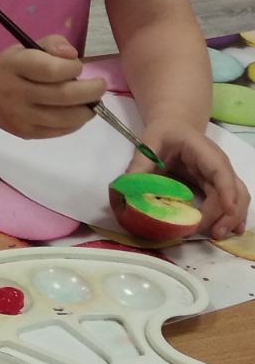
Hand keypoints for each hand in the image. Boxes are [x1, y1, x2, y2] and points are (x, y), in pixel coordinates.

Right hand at [0, 36, 105, 138]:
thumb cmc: (13, 68)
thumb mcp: (27, 47)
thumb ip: (53, 44)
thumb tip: (72, 55)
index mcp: (13, 66)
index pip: (51, 70)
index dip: (72, 68)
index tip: (77, 66)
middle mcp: (14, 92)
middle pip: (62, 95)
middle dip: (90, 91)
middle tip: (100, 86)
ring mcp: (19, 116)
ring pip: (64, 118)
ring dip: (87, 110)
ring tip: (92, 101)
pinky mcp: (26, 133)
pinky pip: (60, 131)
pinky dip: (76, 122)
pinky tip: (78, 112)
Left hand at [127, 122, 248, 240]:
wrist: (174, 128)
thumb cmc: (163, 134)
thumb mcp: (149, 144)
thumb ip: (139, 166)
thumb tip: (126, 191)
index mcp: (203, 151)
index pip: (220, 171)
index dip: (226, 190)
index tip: (227, 209)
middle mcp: (218, 165)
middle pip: (234, 189)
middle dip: (227, 212)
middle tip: (213, 232)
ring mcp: (219, 177)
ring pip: (238, 198)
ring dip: (231, 217)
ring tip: (217, 235)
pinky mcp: (215, 187)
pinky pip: (229, 202)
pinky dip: (230, 217)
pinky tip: (226, 230)